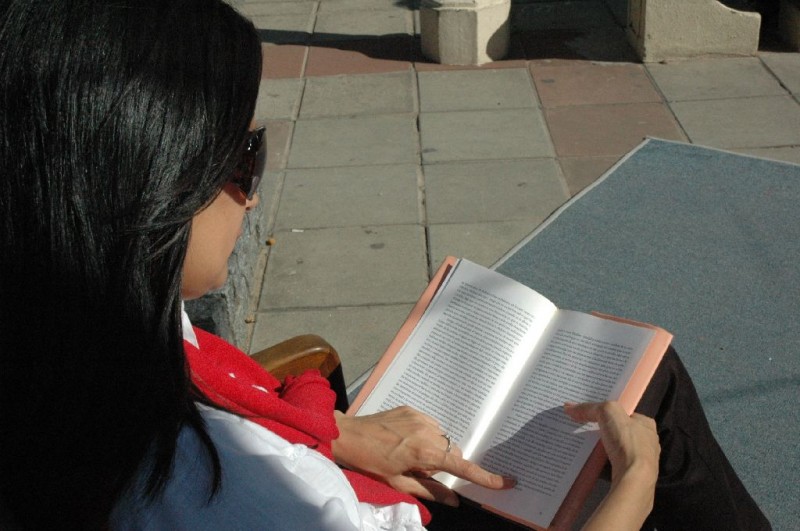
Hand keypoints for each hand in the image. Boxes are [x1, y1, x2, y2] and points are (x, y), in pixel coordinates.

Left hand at [332, 406, 514, 505]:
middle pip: (453, 451)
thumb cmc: (369, 463)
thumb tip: (455, 500)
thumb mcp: (398, 483)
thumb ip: (429, 491)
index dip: (486, 477)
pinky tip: (405, 441)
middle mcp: (426, 431)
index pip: (462, 467)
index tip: (507, 482)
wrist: (346, 434)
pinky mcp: (411, 409)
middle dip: (446, 464)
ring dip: (435, 449)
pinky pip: (429, 425)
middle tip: (422, 472)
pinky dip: (425, 436)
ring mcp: (419, 417)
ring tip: (409, 455)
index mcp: (424, 453)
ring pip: (442, 438)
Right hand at [564, 401, 658, 486]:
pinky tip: (590, 462)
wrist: (634, 479)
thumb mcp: (607, 412)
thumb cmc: (627, 442)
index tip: (594, 414)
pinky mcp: (633, 476)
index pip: (626, 415)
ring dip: (603, 449)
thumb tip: (569, 407)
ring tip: (583, 446)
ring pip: (617, 451)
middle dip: (604, 432)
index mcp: (646, 425)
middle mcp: (647, 443)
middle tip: (585, 429)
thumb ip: (589, 408)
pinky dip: (602, 464)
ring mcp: (641, 462)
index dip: (611, 413)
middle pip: (620, 432)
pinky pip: (613, 466)